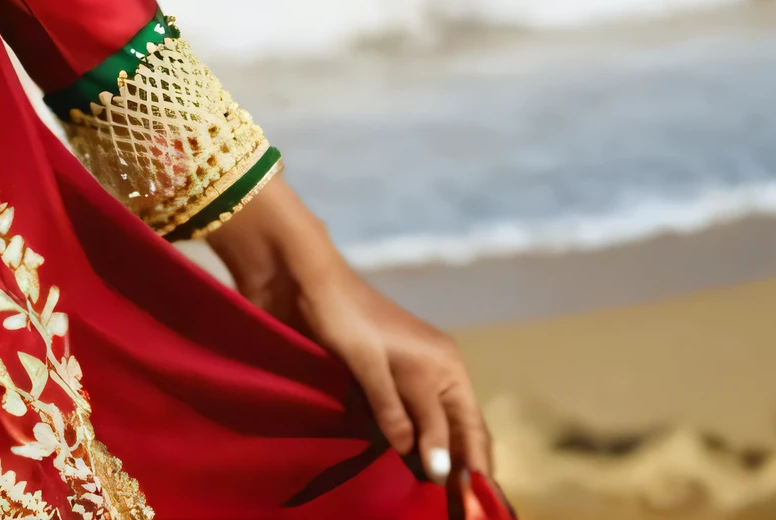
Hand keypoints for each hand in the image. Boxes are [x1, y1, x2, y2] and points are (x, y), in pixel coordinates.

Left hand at [208, 175, 491, 490]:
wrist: (304, 278)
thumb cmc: (342, 316)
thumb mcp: (372, 367)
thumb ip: (400, 415)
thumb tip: (432, 466)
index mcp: (445, 366)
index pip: (469, 431)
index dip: (471, 470)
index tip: (469, 507)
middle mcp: (436, 373)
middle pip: (456, 433)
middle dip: (457, 470)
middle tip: (457, 510)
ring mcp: (410, 377)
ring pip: (430, 430)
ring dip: (431, 460)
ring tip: (432, 497)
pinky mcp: (383, 379)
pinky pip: (404, 419)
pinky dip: (407, 443)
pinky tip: (404, 467)